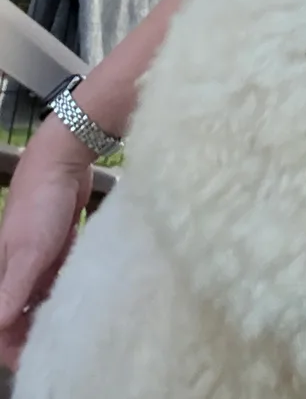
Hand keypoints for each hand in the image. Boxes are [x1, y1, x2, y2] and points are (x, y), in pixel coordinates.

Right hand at [0, 126, 92, 368]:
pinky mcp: (61, 244)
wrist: (64, 158)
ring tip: (73, 331)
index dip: (12, 345)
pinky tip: (83, 301)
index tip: (34, 360)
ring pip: (42, 297)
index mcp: (1, 273)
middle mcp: (16, 268)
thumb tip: (0, 327)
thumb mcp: (28, 251)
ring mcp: (39, 255)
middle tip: (60, 349)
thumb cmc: (41, 203)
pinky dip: (66, 291)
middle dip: (33, 333)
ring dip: (51, 314)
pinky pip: (61, 277)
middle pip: (21, 313)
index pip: (0, 322)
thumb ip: (13, 290)